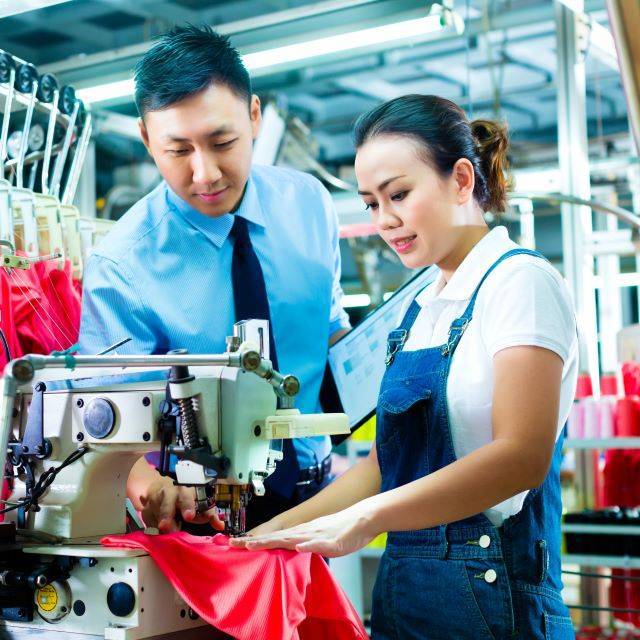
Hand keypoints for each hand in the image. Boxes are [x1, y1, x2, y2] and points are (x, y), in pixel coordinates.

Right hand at [138, 477, 223, 532]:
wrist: (161, 488)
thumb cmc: (184, 499)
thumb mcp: (198, 503)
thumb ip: (209, 514)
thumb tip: (220, 525)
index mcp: (184, 491)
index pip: (186, 497)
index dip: (188, 506)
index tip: (190, 516)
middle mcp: (168, 493)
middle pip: (167, 503)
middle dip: (167, 514)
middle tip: (167, 526)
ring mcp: (154, 500)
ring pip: (155, 513)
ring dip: (160, 523)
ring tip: (164, 530)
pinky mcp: (145, 510)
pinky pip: (148, 521)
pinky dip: (152, 527)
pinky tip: (157, 529)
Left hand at [229, 504, 378, 557]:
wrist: (362, 519)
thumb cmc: (342, 530)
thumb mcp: (319, 539)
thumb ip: (305, 543)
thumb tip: (293, 550)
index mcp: (301, 533)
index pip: (274, 538)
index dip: (256, 541)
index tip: (237, 544)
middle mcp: (305, 532)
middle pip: (276, 537)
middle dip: (255, 542)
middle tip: (234, 544)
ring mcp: (317, 535)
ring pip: (291, 539)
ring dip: (272, 542)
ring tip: (255, 545)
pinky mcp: (332, 541)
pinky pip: (318, 544)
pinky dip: (308, 545)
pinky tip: (298, 547)